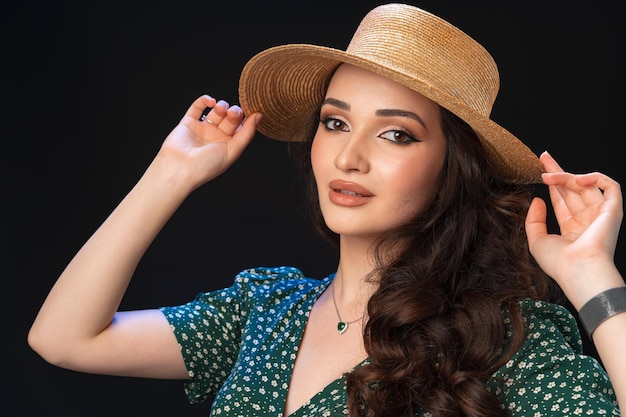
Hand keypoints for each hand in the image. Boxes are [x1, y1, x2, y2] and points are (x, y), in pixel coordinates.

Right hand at [156, 94, 261, 189]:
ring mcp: (202, 129)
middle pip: (230, 118)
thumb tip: (258, 116)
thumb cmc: (207, 165)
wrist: (179, 168)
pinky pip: (197, 107)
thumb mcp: (233, 151)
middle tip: (233, 112)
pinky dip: (204, 100)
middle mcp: (216, 137)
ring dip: (222, 106)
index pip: (241, 128)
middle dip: (234, 112)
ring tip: (221, 109)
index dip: (246, 119)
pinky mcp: (188, 123)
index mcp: (228, 146)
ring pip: (216, 111)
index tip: (252, 112)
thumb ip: (247, 134)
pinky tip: (211, 101)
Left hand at [525, 151, 624, 308]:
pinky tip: (578, 178)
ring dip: (566, 176)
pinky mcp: (613, 210)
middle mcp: (587, 220)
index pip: (561, 200)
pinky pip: (610, 186)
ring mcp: (600, 214)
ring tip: (547, 173)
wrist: (578, 269)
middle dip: (558, 171)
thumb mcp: (537, 240)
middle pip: (572, 189)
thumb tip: (538, 200)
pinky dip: (596, 178)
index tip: (540, 171)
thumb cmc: (559, 262)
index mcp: (572, 229)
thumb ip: (534, 220)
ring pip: (585, 186)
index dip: (552, 185)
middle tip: (543, 157)